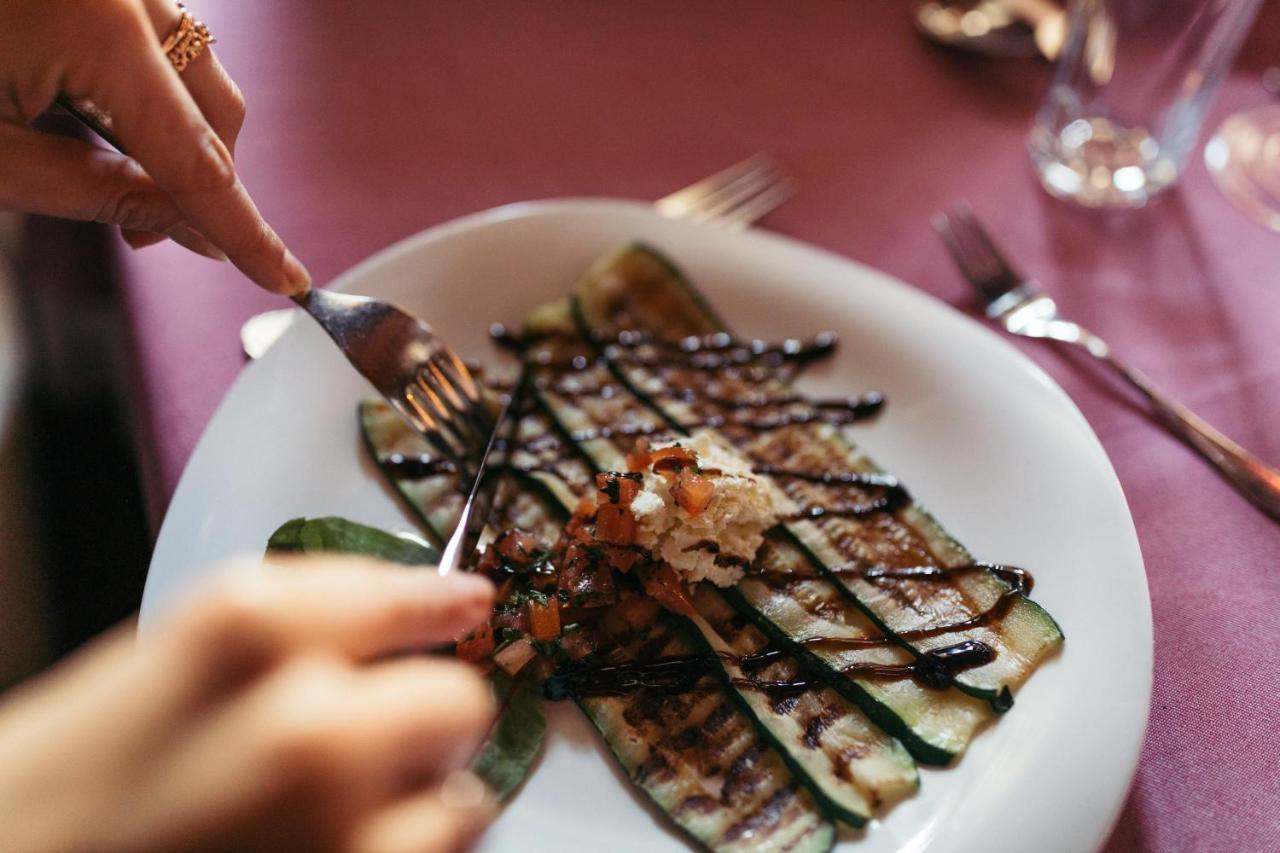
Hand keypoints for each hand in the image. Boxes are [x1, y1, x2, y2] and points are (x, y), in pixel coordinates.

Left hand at [0, 0, 308, 294]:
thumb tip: (187, 227)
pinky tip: (84, 107)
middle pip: (218, 111)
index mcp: (98, 28)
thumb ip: (95, 192)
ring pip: (197, 74)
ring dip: (175, 136)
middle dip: (200, 183)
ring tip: (100, 163)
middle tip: (142, 230)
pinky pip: (162, 38)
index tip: (285, 277)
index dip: (245, 229)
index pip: (199, 159)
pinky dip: (146, 91)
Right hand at [0, 556, 497, 852]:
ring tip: (349, 808)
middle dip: (426, 712)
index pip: (394, 596)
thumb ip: (271, 631)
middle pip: (455, 699)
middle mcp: (306, 731)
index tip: (460, 601)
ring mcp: (331, 834)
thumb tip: (390, 616)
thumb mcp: (147, 666)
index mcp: (241, 636)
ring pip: (463, 800)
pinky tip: (348, 848)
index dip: (430, 602)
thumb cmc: (53, 794)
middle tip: (385, 726)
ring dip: (423, 799)